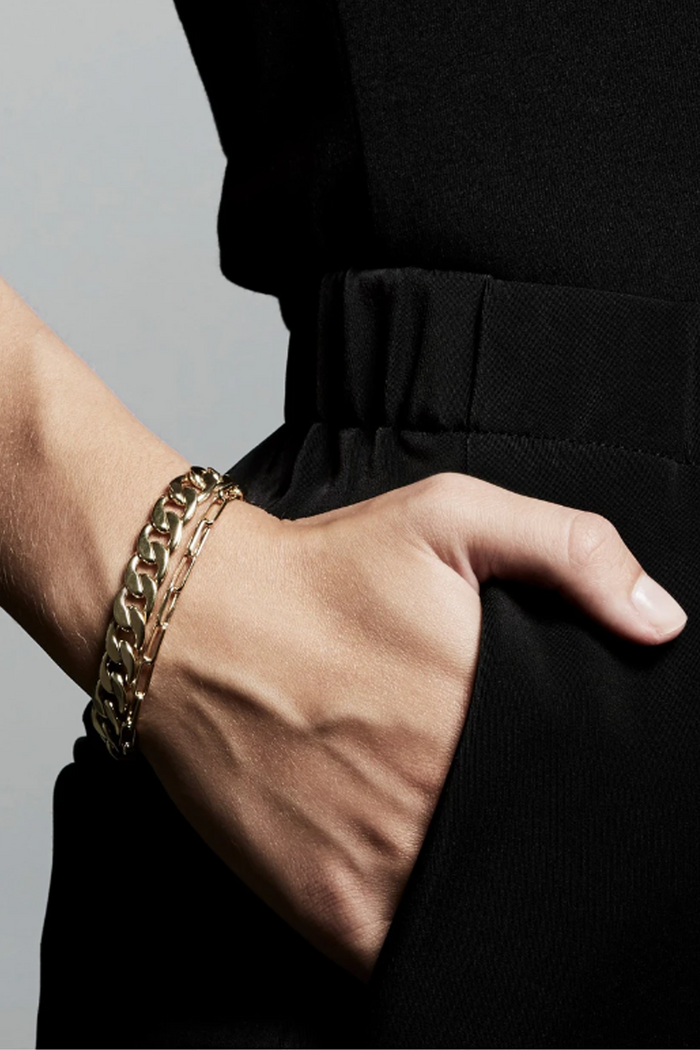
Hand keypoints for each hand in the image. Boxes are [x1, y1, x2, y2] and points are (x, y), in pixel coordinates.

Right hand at [138, 471, 686, 980]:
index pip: (585, 784)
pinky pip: (407, 958)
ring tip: (446, 824)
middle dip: (532, 825)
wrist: (191, 622)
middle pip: (534, 846)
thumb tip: (661, 623)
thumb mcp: (449, 515)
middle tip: (492, 786)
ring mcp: (387, 866)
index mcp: (488, 715)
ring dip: (480, 881)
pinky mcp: (331, 909)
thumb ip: (569, 552)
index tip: (555, 766)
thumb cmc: (321, 568)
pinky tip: (408, 873)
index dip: (586, 786)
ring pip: (480, 907)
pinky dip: (421, 931)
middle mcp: (445, 799)